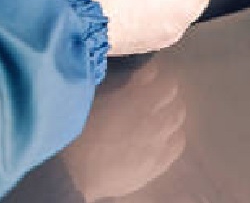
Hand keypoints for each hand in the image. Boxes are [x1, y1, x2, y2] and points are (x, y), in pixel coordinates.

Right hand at [63, 61, 185, 200]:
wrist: (71, 176)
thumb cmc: (78, 133)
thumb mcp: (99, 100)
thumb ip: (127, 85)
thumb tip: (148, 73)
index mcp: (140, 104)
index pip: (168, 85)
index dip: (159, 79)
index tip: (148, 77)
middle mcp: (155, 123)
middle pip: (176, 104)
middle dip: (167, 98)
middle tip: (152, 98)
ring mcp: (158, 147)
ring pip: (178, 125)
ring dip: (171, 117)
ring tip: (157, 118)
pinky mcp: (156, 167)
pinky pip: (177, 147)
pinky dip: (172, 137)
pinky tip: (161, 138)